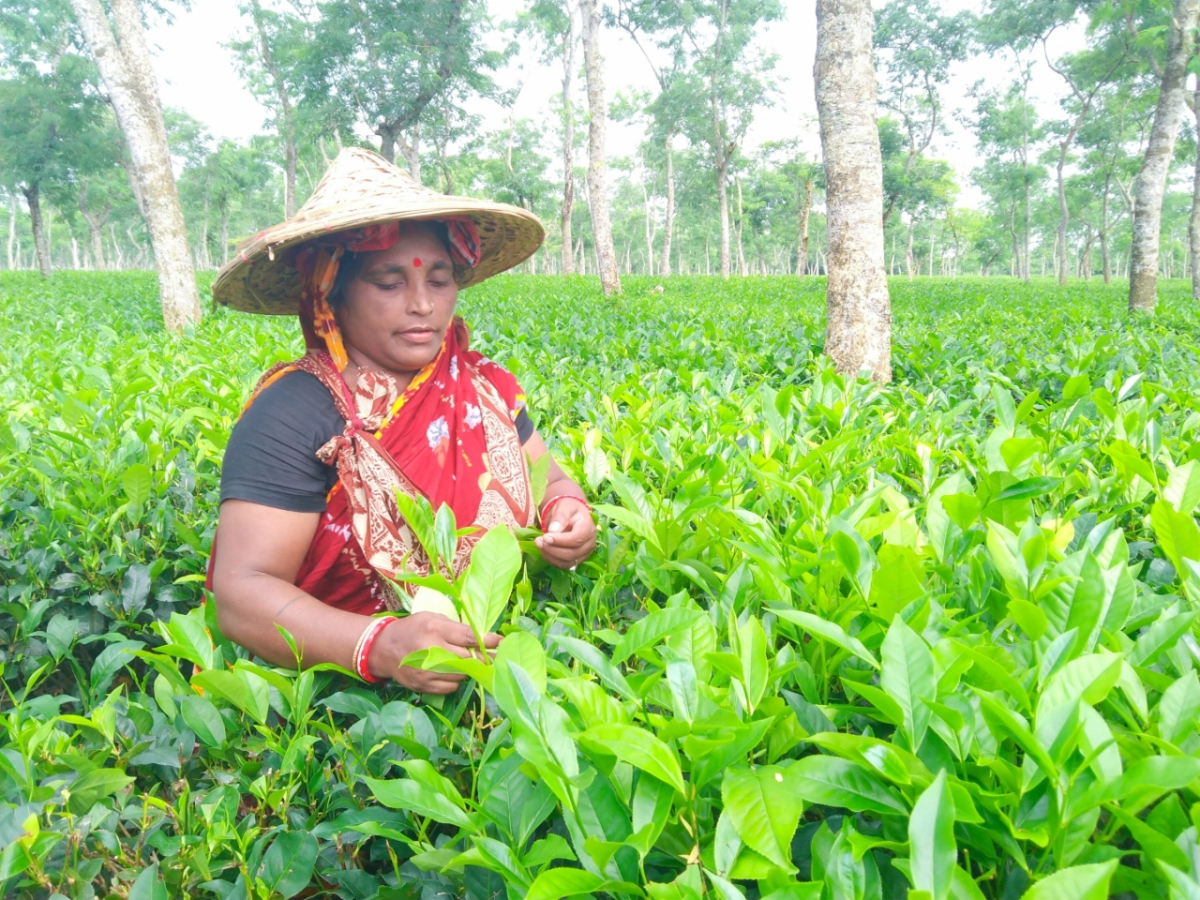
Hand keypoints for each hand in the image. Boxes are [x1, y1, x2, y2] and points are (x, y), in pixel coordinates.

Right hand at [369, 612, 500, 693]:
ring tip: (470, 663)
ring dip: (469, 670)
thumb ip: (457, 628)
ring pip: (462, 675)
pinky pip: (451, 687)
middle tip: (495, 657)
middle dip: (484, 658)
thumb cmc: (413, 629)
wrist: (384, 649)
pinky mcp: (423, 686)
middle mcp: (431, 651)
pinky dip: (456, 681)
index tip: (501, 642)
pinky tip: (452, 672)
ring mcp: (426, 672)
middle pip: (468, 658)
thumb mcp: (432, 618)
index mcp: (434, 629)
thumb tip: (484, 638)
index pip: (468, 637)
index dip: (488, 641)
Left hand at [535, 496, 596, 569]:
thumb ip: (560, 517)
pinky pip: (564, 565)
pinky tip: (544, 550)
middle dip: (552, 549)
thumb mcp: (564, 507)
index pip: (577, 539)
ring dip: (550, 556)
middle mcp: (589, 543)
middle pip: (572, 553)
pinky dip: (552, 560)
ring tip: (539, 544)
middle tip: (538, 541)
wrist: (571, 514)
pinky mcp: (576, 559)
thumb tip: (552, 530)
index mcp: (588, 528)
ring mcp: (584, 553)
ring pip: (567, 562)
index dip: (560, 540)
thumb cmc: (568, 509)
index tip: (545, 536)